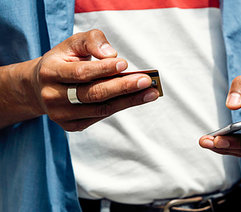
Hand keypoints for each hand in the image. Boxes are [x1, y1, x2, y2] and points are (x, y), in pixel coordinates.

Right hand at [30, 29, 158, 130]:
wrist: (40, 86)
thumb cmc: (65, 60)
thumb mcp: (74, 44)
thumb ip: (93, 41)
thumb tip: (112, 55)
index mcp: (50, 72)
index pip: (80, 73)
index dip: (103, 69)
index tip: (125, 63)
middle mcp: (52, 96)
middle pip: (93, 94)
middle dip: (123, 87)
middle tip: (147, 81)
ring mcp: (61, 115)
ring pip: (101, 109)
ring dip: (129, 100)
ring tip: (151, 92)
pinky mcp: (71, 126)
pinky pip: (101, 116)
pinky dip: (120, 106)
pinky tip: (137, 98)